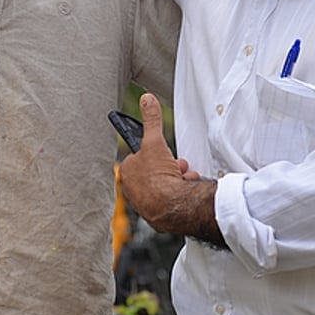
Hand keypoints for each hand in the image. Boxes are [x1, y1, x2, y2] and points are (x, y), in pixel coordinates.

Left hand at [118, 95, 223, 245]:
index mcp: (127, 172)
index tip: (164, 152)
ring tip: (183, 177)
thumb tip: (147, 100)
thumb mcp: (154, 141)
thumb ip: (151, 120)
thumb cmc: (157, 177)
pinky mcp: (159, 214)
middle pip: (155, 170)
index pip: (141, 156)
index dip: (155, 152)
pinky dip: (181, 192)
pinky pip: (172, 198)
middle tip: (176, 165)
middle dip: (169, 165)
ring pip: (165, 184)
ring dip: (178, 177)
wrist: (172, 208)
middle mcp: (133, 189)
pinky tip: (187, 189)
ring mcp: (145, 203)